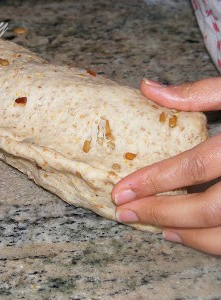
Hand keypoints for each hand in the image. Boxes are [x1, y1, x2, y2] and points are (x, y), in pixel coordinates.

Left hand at [112, 77, 220, 254]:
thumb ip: (199, 92)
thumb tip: (147, 87)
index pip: (193, 167)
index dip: (153, 181)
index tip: (121, 192)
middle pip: (207, 207)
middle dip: (161, 213)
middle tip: (127, 214)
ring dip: (189, 236)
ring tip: (157, 228)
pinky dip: (214, 243)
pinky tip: (190, 235)